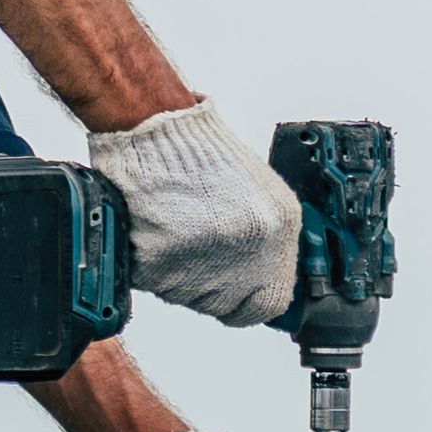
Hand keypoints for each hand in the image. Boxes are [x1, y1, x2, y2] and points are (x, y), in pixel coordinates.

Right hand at [86, 99, 300, 328]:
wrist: (155, 128)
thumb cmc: (200, 152)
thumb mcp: (258, 191)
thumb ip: (267, 239)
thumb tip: (261, 276)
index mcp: (277, 228)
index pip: (272, 301)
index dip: (253, 298)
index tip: (241, 293)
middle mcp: (247, 249)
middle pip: (229, 304)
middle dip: (213, 285)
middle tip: (199, 254)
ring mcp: (204, 261)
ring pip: (191, 297)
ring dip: (182, 275)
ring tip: (177, 230)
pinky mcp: (162, 266)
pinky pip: (158, 285)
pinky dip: (154, 266)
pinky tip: (159, 231)